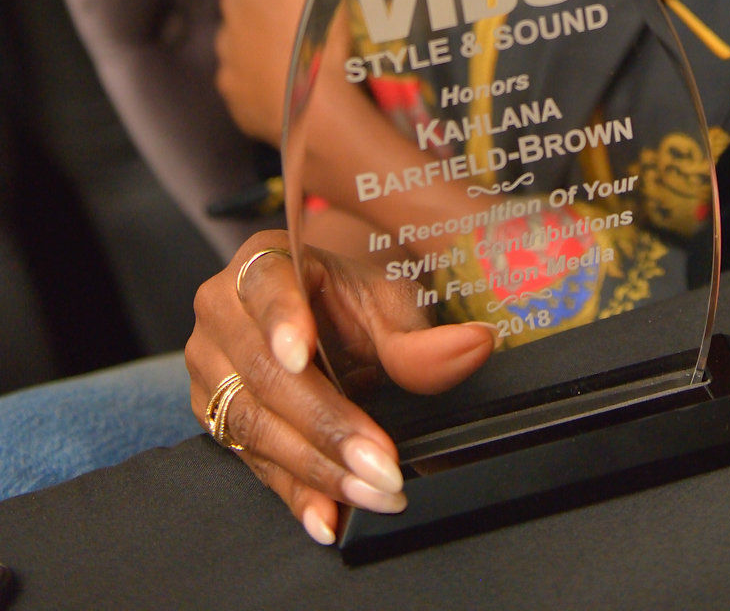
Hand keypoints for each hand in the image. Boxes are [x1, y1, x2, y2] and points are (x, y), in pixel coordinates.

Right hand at [186, 237, 494, 543]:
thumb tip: (473, 346)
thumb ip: (423, 335)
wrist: (325, 321)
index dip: (282, 321)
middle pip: (264, 373)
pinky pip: (253, 463)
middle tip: (378, 462)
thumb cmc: (353, 303)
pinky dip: (296, 493)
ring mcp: (210, 368)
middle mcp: (223, 312)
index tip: (300, 357)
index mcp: (262, 261)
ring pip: (256, 425)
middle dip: (326, 424)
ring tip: (370, 491)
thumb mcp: (391, 305)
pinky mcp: (215, 419)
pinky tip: (326, 516)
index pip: (266, 285)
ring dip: (317, 467)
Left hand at [216, 0, 318, 146]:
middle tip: (318, 27)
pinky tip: (302, 88)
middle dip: (277, 21)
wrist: (315, 107)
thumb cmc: (311, 29)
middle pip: (255, 19)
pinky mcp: (245, 112)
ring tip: (312, 61)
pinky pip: (261, 93)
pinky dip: (277, 89)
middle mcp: (225, 36)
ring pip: (255, 57)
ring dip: (275, 56)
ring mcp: (233, 78)